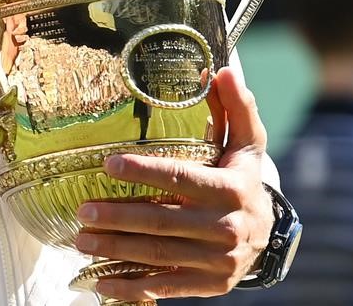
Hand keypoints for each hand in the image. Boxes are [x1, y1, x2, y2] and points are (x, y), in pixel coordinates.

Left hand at [75, 67, 274, 299]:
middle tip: (83, 212)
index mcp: (230, 189)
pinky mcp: (209, 285)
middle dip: (118, 218)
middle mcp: (225, 227)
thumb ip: (236, 106)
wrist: (270, 233)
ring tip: (82, 241)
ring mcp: (217, 261)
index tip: (108, 165)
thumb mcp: (246, 143)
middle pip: (162, 223)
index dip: (144, 173)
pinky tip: (100, 282)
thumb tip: (220, 69)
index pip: (181, 179)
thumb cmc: (243, 178)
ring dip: (116, 251)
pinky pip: (166, 287)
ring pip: (158, 256)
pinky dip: (132, 288)